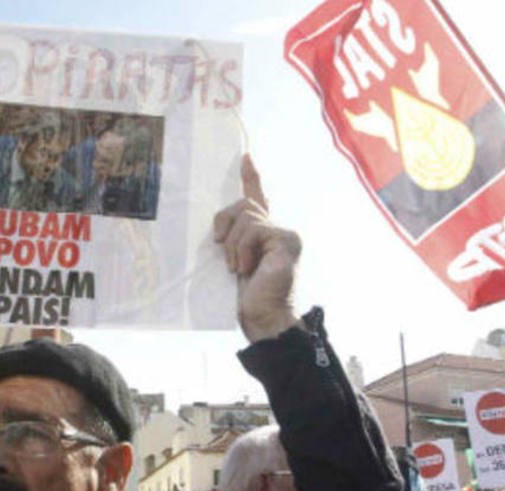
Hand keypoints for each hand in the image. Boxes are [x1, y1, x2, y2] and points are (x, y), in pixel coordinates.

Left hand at [214, 154, 300, 341]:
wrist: (264, 319)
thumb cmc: (248, 297)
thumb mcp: (233, 261)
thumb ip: (232, 240)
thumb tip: (218, 230)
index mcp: (265, 235)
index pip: (259, 198)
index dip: (252, 177)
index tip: (246, 156)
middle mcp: (279, 230)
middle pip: (245, 204)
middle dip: (224, 222)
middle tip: (219, 247)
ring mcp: (286, 235)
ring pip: (247, 216)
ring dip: (233, 244)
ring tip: (237, 268)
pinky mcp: (287, 241)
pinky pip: (254, 229)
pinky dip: (242, 249)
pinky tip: (246, 269)